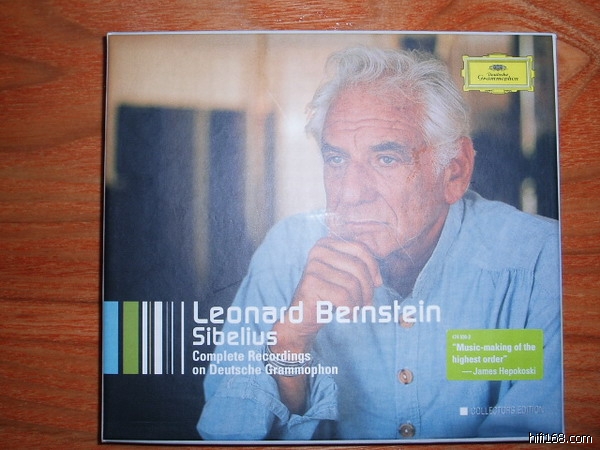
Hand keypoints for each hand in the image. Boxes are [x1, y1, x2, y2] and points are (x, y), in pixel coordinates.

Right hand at [272, 236, 382, 352]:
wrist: (304, 317)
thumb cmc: (329, 296)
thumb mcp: (346, 277)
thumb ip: (362, 270)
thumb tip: (378, 281)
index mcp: (327, 243)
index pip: (361, 249)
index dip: (374, 269)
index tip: (376, 285)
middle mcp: (318, 251)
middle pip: (358, 266)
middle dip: (368, 289)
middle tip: (366, 304)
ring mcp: (313, 266)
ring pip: (352, 283)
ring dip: (359, 302)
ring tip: (354, 309)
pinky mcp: (311, 284)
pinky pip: (343, 297)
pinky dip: (350, 310)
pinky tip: (345, 314)